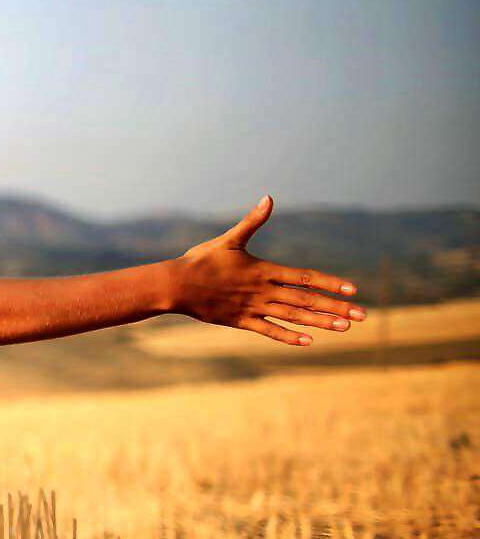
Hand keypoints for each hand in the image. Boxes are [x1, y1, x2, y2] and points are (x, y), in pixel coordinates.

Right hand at [169, 196, 362, 345]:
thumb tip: (269, 197)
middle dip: (336, 307)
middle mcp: (263, 291)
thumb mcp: (229, 239)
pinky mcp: (241, 321)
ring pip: (293, 317)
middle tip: (362, 315)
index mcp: (264, 270)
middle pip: (306, 300)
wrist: (176, 285)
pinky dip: (288, 336)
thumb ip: (252, 221)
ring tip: (345, 327)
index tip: (354, 289)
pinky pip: (269, 330)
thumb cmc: (201, 260)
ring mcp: (253, 308)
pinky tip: (307, 341)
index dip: (331, 283)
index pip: (305, 277)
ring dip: (320, 322)